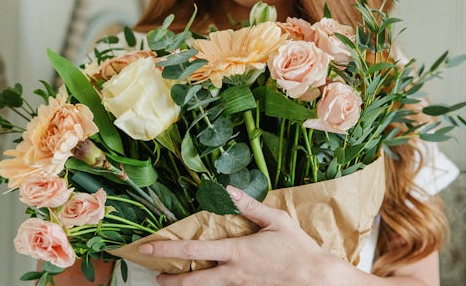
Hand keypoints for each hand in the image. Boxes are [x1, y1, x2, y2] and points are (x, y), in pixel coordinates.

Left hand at [140, 186, 355, 285]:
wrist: (317, 279)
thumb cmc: (299, 249)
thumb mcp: (277, 221)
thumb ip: (250, 206)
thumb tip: (228, 190)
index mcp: (236, 251)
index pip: (193, 250)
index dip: (167, 248)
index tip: (147, 247)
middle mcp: (233, 273)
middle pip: (192, 281)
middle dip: (170, 280)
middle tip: (155, 276)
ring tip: (172, 282)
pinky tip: (207, 280)